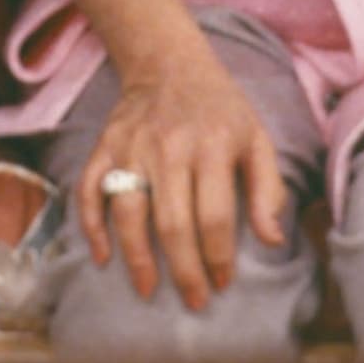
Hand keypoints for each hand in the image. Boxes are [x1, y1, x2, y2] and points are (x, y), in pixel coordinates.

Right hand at [73, 40, 288, 312]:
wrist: (169, 62)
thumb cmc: (220, 108)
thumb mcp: (256, 139)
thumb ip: (268, 189)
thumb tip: (272, 240)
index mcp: (212, 146)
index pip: (214, 216)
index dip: (218, 257)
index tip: (221, 283)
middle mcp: (169, 147)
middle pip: (172, 222)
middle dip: (183, 270)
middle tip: (192, 300)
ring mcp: (131, 146)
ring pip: (128, 211)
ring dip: (137, 257)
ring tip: (148, 289)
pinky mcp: (105, 145)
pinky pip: (90, 189)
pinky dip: (92, 225)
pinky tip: (102, 256)